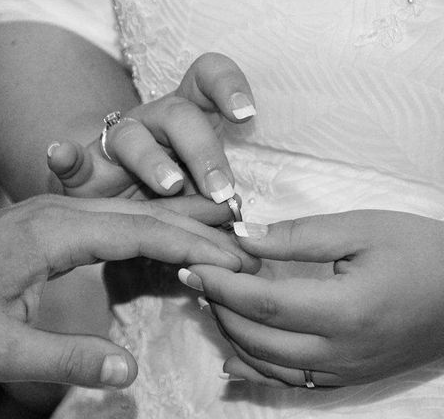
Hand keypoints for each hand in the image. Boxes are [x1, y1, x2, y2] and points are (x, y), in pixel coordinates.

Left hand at [0, 194, 256, 387]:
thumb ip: (62, 359)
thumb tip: (126, 371)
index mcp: (52, 233)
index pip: (139, 231)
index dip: (190, 244)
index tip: (234, 257)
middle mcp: (60, 212)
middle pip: (143, 213)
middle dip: (197, 227)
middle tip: (247, 242)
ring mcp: (56, 212)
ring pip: (131, 210)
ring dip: (178, 219)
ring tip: (225, 226)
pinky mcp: (51, 223)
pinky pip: (112, 220)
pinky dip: (149, 227)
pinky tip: (169, 238)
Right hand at [47, 52, 255, 200]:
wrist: (120, 208)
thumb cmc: (172, 195)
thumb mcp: (202, 192)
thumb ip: (218, 197)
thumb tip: (239, 213)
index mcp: (188, 117)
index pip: (207, 78)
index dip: (227, 86)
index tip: (245, 115)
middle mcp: (153, 121)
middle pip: (178, 114)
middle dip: (203, 150)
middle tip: (219, 190)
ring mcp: (117, 142)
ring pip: (132, 137)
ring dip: (152, 160)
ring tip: (170, 186)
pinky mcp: (86, 168)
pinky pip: (73, 160)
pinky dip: (65, 156)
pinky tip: (59, 154)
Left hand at [180, 211, 443, 387]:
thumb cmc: (421, 252)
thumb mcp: (361, 229)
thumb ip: (296, 235)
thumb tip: (242, 236)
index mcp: (345, 310)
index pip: (263, 303)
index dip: (221, 285)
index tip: (192, 266)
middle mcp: (341, 351)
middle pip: (258, 338)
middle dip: (219, 308)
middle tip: (197, 279)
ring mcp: (345, 371)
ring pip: (269, 365)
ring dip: (232, 336)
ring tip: (212, 303)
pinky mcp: (349, 377)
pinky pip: (292, 383)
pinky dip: (256, 372)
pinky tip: (232, 361)